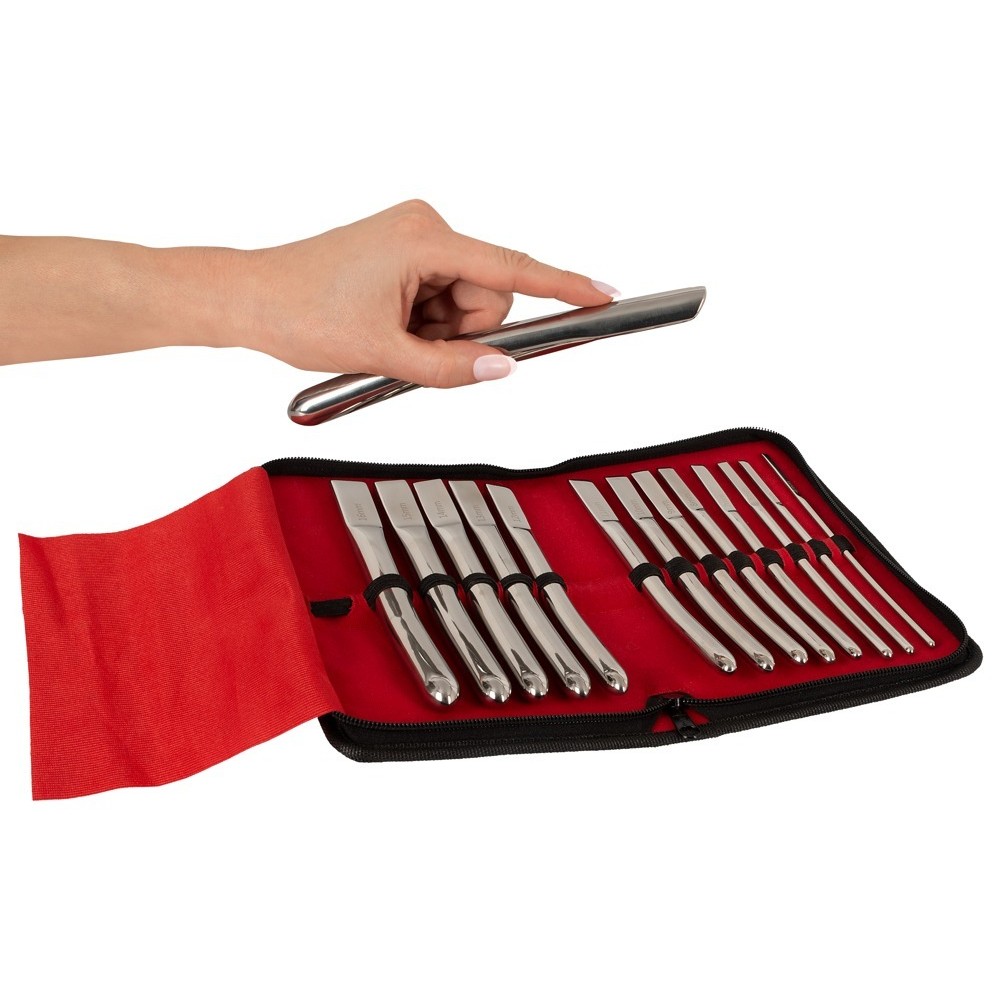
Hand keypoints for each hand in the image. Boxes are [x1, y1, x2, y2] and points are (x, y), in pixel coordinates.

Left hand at [234, 199, 618, 386]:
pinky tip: (388, 325)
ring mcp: (414, 239)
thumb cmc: (300, 311)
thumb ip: (451, 368)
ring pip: (464, 304)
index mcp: (425, 239)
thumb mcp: (383, 353)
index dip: (562, 286)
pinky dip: (425, 323)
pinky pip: (441, 298)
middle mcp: (426, 228)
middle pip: (487, 297)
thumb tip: (502, 370)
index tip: (604, 293)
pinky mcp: (404, 253)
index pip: (512, 269)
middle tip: (410, 345)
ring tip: (390, 335)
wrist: (249, 299)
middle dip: (460, 332)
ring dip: (438, 332)